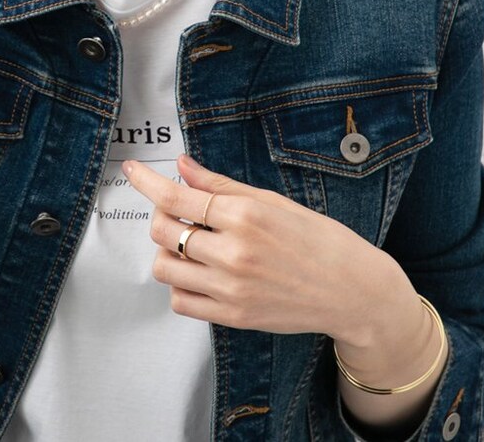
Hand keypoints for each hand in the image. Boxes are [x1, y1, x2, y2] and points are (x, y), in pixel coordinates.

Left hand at [123, 153, 415, 348]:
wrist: (352, 291)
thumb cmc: (318, 239)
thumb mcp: (271, 201)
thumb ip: (220, 186)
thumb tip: (182, 166)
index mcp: (245, 217)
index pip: (177, 198)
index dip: (146, 182)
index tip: (131, 169)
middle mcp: (234, 254)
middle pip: (163, 232)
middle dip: (162, 216)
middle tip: (179, 211)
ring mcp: (231, 290)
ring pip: (165, 268)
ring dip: (168, 251)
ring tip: (192, 243)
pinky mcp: (233, 317)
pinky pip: (181, 301)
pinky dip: (180, 284)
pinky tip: (199, 271)